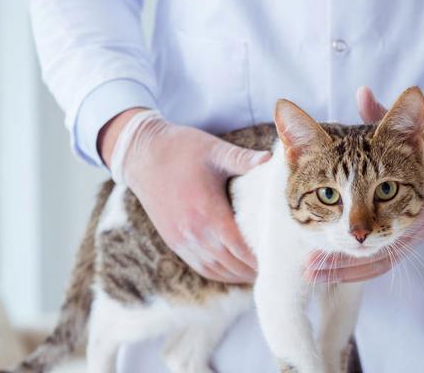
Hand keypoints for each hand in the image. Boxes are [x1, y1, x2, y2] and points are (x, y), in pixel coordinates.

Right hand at [99, 108, 270, 282]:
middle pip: (232, 263)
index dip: (262, 256)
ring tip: (262, 272)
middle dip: (256, 269)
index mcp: (206, 211)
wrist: (141, 154)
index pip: (241, 246)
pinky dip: (221, 273)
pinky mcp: (174, 241)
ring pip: (217, 269)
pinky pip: (201, 267)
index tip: (281, 257)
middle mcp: (193, 232)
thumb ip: (244, 159)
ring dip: (240, 275)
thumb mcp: (215, 150)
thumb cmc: (181, 149)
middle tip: (279, 268)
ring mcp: (181, 240)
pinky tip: (236, 270)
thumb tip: (272, 159)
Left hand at [305, 87, 423, 282]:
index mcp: (415, 183)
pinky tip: (333, 271)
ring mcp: (415, 229)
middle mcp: (416, 212)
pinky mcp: (411, 237)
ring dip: (344, 269)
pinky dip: (358, 268)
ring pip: (379, 258)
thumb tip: (362, 92)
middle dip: (340, 253)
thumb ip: (386, 116)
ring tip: (311, 274)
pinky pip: (385, 259)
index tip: (316, 219)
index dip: (347, 210)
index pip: (379, 198)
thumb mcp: (415, 128)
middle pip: (376, 243)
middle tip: (306, 264)